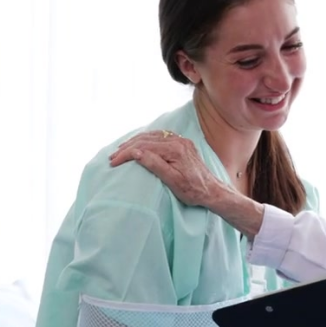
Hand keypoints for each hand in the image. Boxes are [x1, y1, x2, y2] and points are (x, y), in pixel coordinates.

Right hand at [108, 130, 224, 207]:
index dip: (126, 154)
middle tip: (113, 157)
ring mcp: (181, 141)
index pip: (144, 147)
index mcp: (175, 149)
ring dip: (135, 142)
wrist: (212, 191)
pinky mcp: (183, 144)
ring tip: (121, 150)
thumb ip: (155, 164)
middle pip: (146, 139)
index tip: (114, 162)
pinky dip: (147, 139)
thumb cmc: (193, 191)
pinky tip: (139, 144)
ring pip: (152, 136)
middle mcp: (178, 141)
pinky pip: (160, 136)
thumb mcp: (172, 181)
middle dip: (127, 147)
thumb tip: (136, 152)